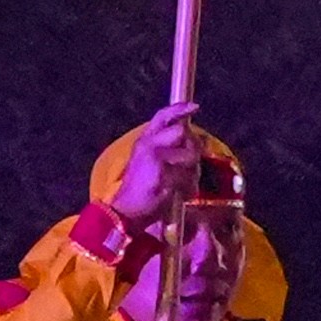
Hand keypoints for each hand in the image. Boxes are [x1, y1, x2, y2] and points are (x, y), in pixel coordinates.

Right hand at [104, 105, 219, 226]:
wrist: (124, 213)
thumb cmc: (141, 189)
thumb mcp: (148, 162)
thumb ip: (168, 149)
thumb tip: (195, 141)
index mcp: (144, 141)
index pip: (162, 117)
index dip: (179, 109)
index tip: (195, 107)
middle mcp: (148, 145)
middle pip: (183, 132)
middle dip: (193, 147)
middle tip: (190, 164)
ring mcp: (155, 158)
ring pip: (191, 155)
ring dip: (192, 172)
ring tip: (182, 184)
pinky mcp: (163, 174)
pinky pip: (189, 177)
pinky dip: (189, 188)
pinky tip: (180, 195)